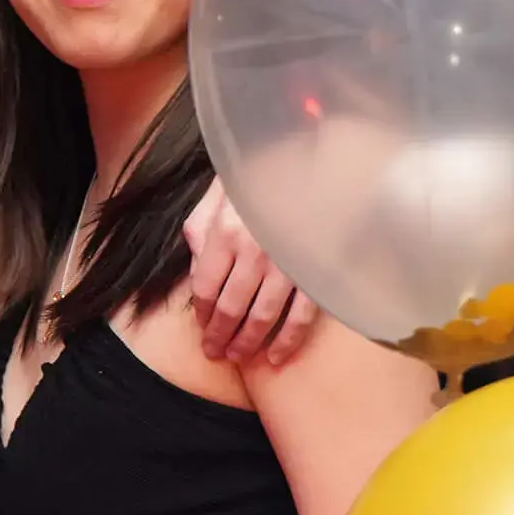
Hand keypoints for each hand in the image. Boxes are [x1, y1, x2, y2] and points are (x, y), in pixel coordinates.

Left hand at [184, 178, 319, 365]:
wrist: (312, 157)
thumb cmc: (256, 178)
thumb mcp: (216, 198)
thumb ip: (200, 237)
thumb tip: (197, 277)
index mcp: (224, 233)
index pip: (205, 288)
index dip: (201, 314)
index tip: (201, 328)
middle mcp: (254, 252)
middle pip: (230, 308)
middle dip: (220, 336)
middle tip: (215, 353)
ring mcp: (288, 262)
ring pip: (264, 316)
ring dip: (248, 342)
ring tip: (238, 357)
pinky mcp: (316, 269)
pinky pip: (302, 314)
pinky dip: (288, 339)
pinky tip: (277, 356)